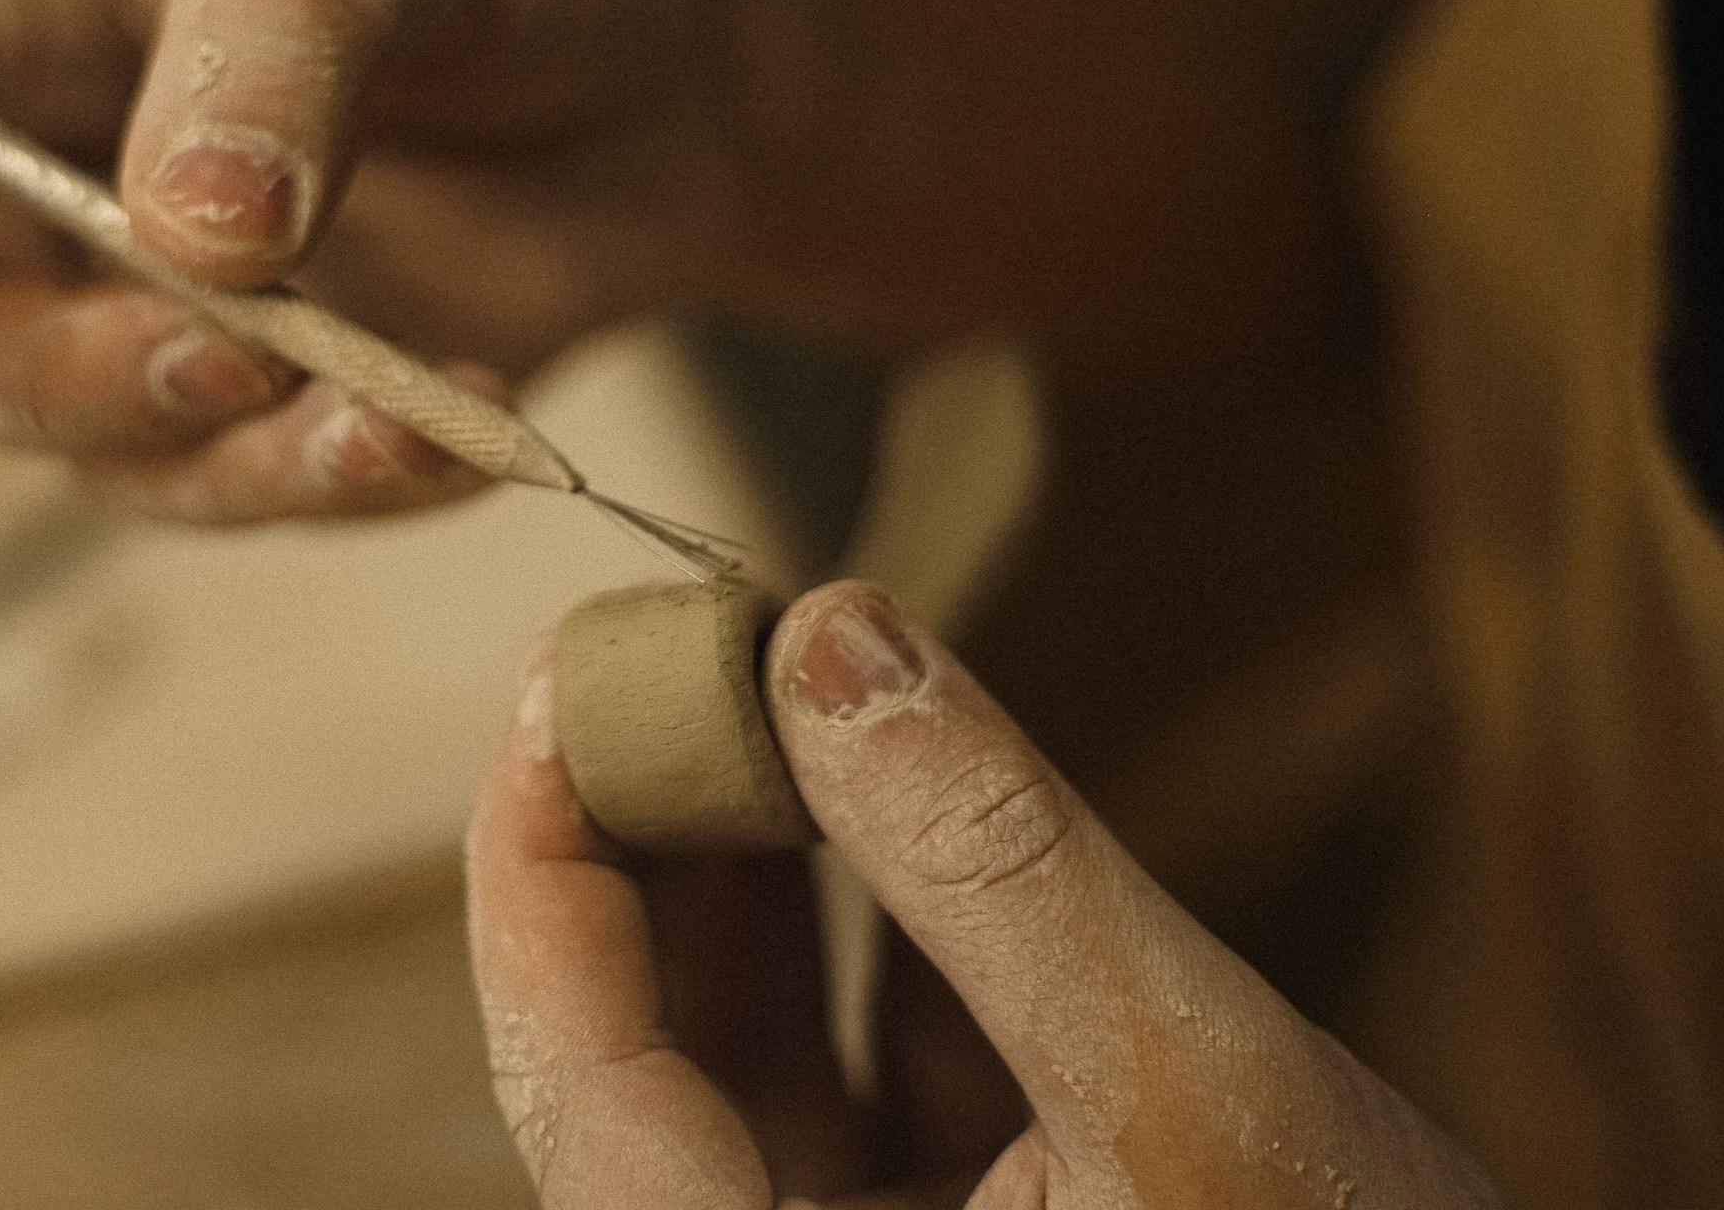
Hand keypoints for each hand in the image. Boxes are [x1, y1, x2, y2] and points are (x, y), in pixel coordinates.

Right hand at [0, 0, 717, 521]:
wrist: (685, 55)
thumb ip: (283, 43)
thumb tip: (183, 238)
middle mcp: (39, 167)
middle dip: (59, 374)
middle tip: (229, 358)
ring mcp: (149, 306)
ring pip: (90, 450)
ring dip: (231, 457)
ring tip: (396, 403)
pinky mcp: (270, 407)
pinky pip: (257, 493)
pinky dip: (351, 485)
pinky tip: (470, 418)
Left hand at [465, 580, 1507, 1207]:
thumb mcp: (1185, 1085)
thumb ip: (995, 868)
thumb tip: (833, 637)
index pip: (571, 1074)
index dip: (537, 862)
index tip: (567, 674)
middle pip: (644, 1046)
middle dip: (662, 832)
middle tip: (685, 644)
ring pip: (760, 1048)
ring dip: (774, 862)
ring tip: (788, 684)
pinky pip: (883, 1066)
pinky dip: (896, 925)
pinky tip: (914, 787)